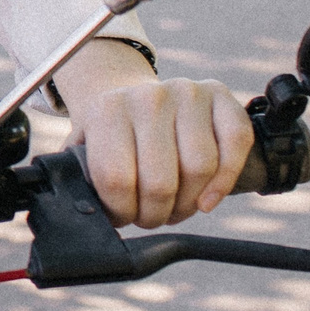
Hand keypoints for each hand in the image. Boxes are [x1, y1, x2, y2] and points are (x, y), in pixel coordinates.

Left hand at [58, 40, 252, 228]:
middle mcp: (147, 97)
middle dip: (155, 214)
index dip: (121, 211)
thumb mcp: (83, 150)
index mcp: (107, 110)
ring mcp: (187, 93)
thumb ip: (78, 179)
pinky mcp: (220, 95)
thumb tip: (73, 212)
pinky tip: (207, 198)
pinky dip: (225, 181)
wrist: (133, 96)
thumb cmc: (111, 135)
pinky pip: (236, 144)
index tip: (123, 216)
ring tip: (175, 206)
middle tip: (151, 217)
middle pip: (160, 181)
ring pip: (199, 169)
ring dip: (189, 204)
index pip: (116, 178)